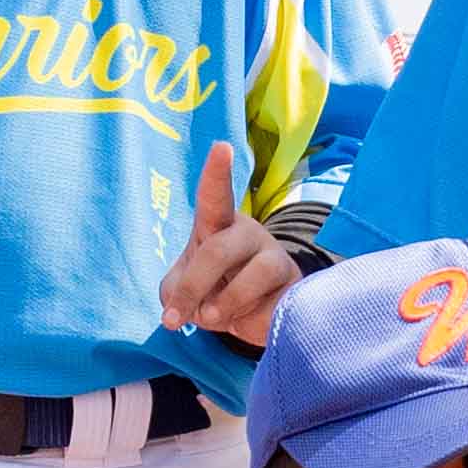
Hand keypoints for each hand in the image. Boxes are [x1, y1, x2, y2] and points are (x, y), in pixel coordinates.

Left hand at [154, 140, 301, 343]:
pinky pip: (272, 300)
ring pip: (253, 274)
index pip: (215, 194)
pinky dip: (248, 317)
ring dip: (223, 304)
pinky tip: (245, 321)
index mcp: (216, 224)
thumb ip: (175, 292)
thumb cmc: (210, 290)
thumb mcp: (180, 288)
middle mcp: (247, 233)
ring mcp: (274, 256)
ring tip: (213, 319)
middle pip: (219, 250)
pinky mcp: (293, 283)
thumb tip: (192, 306)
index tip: (221, 147)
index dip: (217, 172)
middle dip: (193, 286)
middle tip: (173, 320)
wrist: (251, 315)